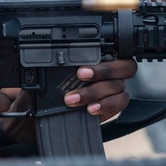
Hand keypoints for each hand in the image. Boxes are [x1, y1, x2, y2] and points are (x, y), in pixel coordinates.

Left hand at [0, 59, 137, 141]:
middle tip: (80, 75)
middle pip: (125, 67)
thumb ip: (52, 67)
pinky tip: (91, 109)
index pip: (115, 49)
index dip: (107, 53)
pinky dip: (105, 105)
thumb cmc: (49, 91)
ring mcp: (115, 89)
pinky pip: (119, 104)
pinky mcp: (114, 106)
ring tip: (74, 99)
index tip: (80, 66)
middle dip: (103, 70)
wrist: (45, 116)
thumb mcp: (48, 76)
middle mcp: (112, 73)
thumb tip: (40, 61)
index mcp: (100, 58)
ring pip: (118, 86)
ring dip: (95, 92)